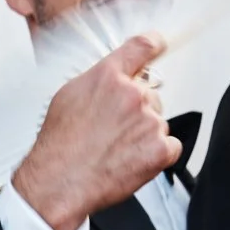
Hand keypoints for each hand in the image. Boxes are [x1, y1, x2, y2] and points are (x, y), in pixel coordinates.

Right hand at [12, 32, 181, 229]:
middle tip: (113, 133)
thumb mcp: (67, 99)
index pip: (142, 47)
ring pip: (158, 123)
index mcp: (108, 77)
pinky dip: (157, 156)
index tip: (159, 45)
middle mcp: (131, 94)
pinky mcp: (159, 149)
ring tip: (115, 152)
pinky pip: (171, 147)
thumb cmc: (58, 148)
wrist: (58, 184)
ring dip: (144, 136)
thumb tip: (111, 80)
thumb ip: (96, 82)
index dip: (154, 45)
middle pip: (150, 94)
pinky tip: (132, 162)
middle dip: (137, 112)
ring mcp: (148, 121)